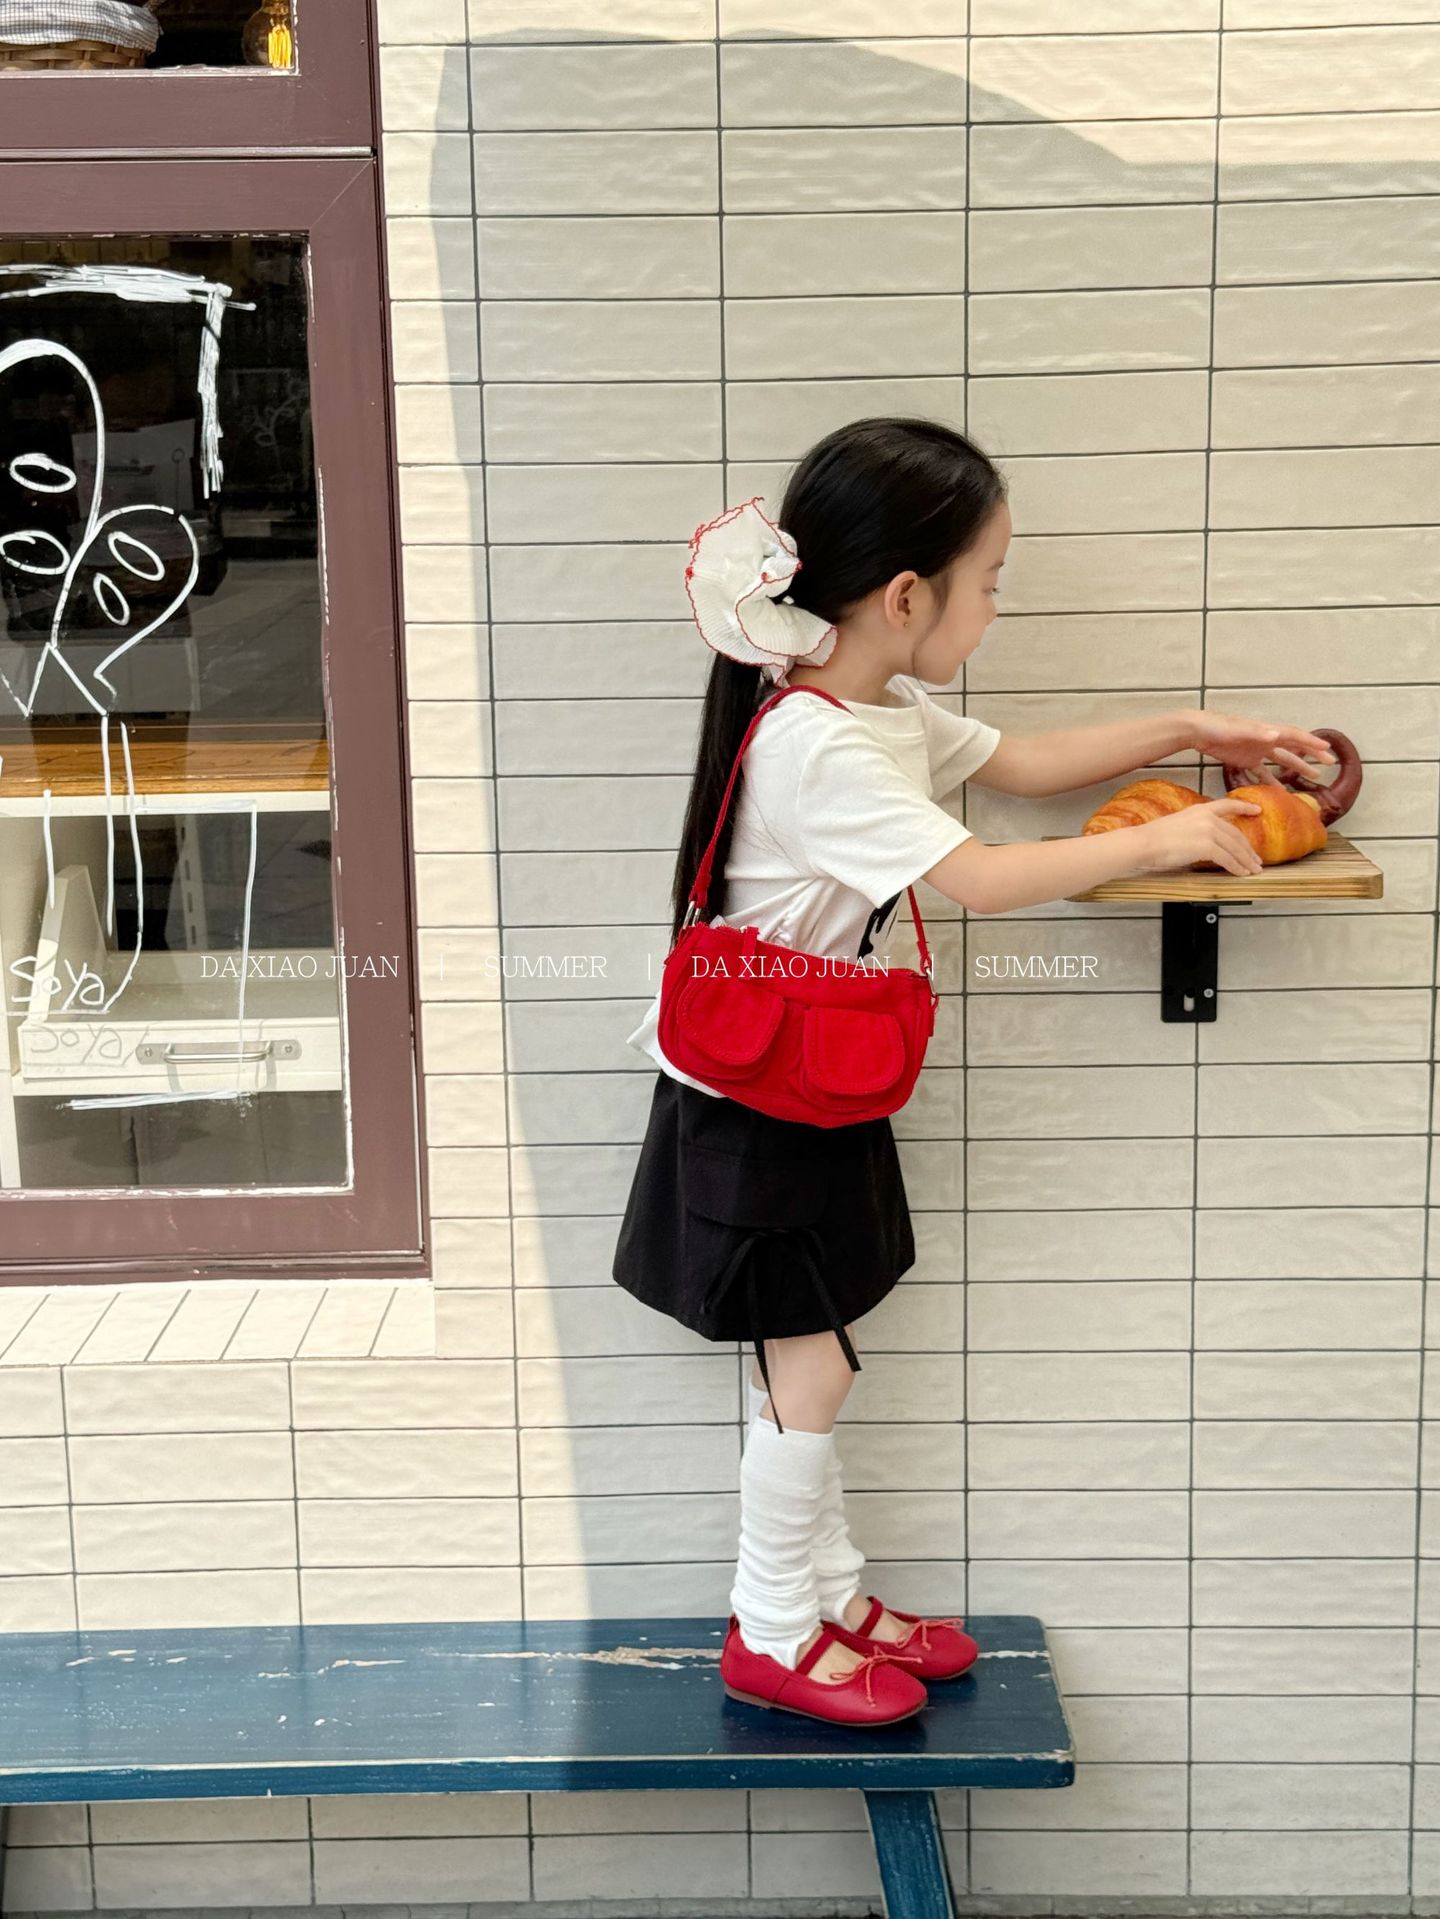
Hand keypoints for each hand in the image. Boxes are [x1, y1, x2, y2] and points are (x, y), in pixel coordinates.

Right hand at [1134, 796, 1265, 878]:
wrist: (1145, 843)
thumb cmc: (1154, 837)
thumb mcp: (1178, 823)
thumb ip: (1195, 827)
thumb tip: (1205, 839)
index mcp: (1200, 809)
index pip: (1227, 805)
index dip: (1244, 807)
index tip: (1257, 810)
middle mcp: (1208, 818)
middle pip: (1236, 834)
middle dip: (1248, 849)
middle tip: (1256, 859)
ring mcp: (1209, 831)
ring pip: (1235, 848)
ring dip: (1246, 861)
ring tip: (1253, 870)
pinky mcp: (1207, 846)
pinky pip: (1228, 859)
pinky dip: (1237, 868)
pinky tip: (1240, 874)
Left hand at [1186, 708, 1336, 787]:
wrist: (1197, 731)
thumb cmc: (1217, 726)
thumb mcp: (1237, 729)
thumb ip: (1257, 732)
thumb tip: (1276, 734)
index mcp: (1266, 731)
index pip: (1294, 736)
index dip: (1311, 742)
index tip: (1328, 750)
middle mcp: (1265, 740)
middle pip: (1293, 748)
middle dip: (1311, 755)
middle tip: (1329, 763)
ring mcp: (1256, 750)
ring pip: (1281, 760)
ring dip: (1296, 768)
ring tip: (1314, 776)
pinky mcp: (1244, 759)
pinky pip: (1261, 772)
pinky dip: (1271, 781)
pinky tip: (1279, 791)